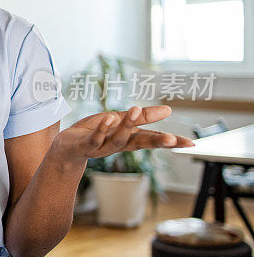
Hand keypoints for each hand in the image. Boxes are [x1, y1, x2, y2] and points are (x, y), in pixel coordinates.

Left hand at [50, 105, 194, 164]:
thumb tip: (168, 110)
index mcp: (128, 139)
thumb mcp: (119, 120)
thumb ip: (141, 117)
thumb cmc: (95, 132)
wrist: (66, 147)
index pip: (152, 140)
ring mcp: (101, 147)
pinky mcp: (85, 145)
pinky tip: (109, 118)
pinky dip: (103, 129)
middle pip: (139, 144)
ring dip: (128, 126)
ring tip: (136, 109)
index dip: (171, 142)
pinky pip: (95, 138)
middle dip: (155, 142)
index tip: (191, 144)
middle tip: (172, 139)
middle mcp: (117, 145)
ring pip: (118, 140)